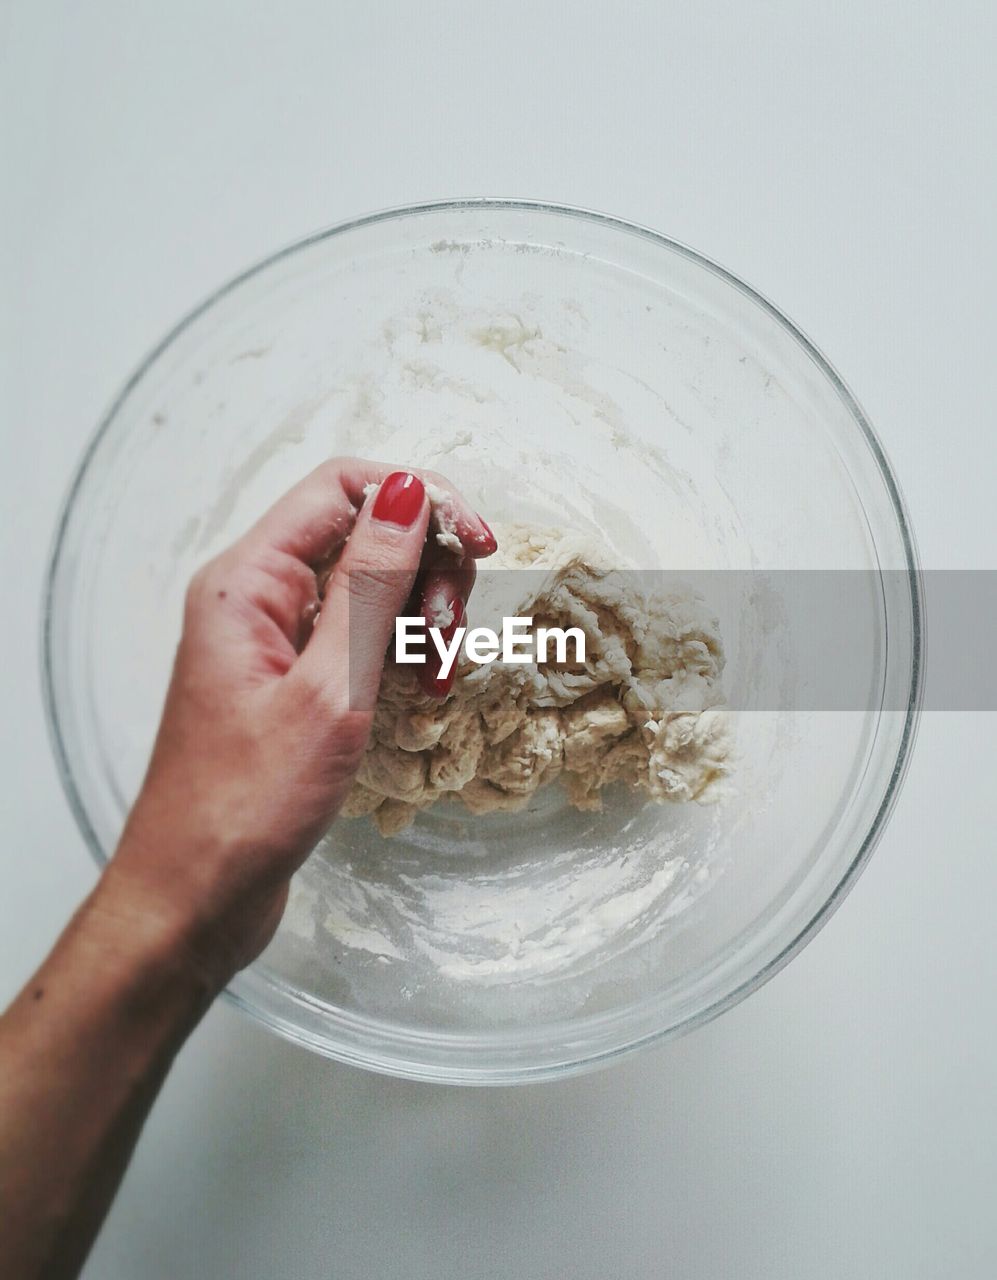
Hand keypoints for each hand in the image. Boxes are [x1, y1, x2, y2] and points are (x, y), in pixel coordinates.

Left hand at [106, 458, 493, 989]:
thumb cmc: (245, 806)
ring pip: (369, 589)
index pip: (343, 487)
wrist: (194, 898)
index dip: (420, 501)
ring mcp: (276, 642)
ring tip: (440, 672)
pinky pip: (359, 639)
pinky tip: (424, 690)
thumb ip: (370, 583)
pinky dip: (400, 655)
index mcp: (248, 582)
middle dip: (426, 569)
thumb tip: (407, 491)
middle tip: (451, 631)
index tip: (480, 545)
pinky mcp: (293, 684)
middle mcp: (258, 599)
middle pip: (363, 534)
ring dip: (420, 617)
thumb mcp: (328, 688)